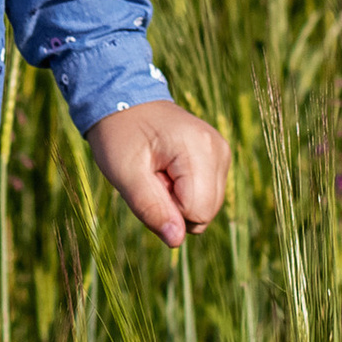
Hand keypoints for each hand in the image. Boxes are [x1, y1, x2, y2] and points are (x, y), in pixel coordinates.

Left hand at [89, 99, 231, 247]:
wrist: (125, 100)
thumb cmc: (120, 134)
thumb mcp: (124, 173)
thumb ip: (151, 208)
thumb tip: (176, 241)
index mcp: (200, 149)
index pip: (196, 213)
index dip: (167, 208)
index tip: (149, 180)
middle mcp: (219, 150)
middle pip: (205, 213)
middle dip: (173, 205)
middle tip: (151, 175)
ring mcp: (221, 153)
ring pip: (206, 208)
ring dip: (177, 198)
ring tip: (157, 170)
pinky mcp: (217, 157)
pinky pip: (204, 195)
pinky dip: (183, 190)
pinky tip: (166, 167)